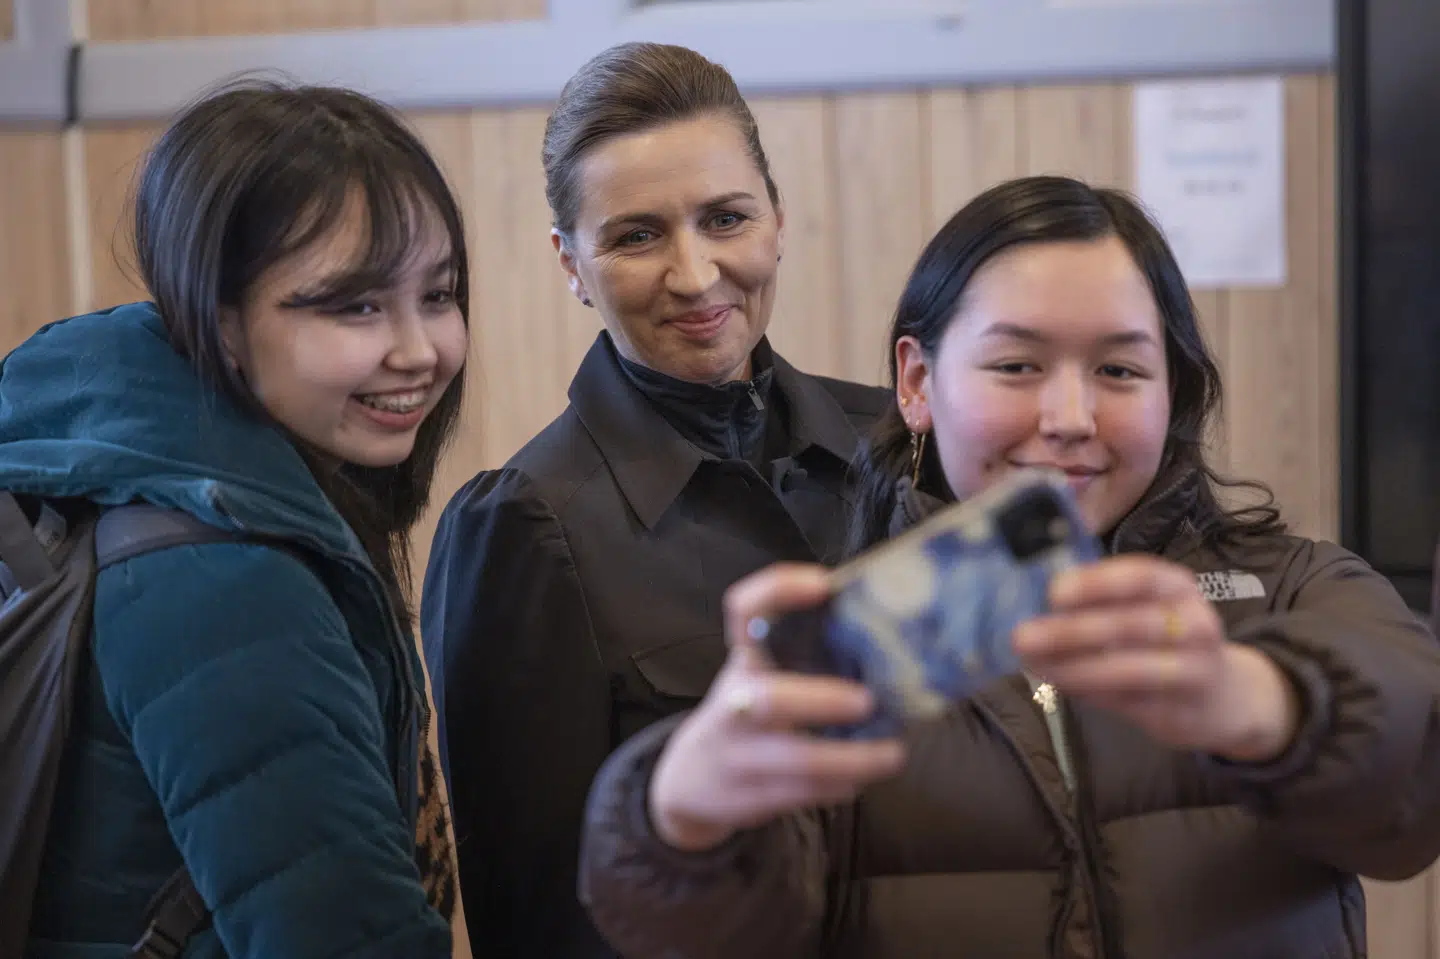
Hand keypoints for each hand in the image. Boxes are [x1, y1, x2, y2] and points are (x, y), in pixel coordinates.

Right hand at [649, 564, 907, 852]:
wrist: (687, 781)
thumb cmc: (742, 714)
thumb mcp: (755, 676)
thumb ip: (798, 657)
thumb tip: (885, 634)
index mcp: (743, 661)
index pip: (744, 611)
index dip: (779, 591)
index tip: (823, 585)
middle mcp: (736, 704)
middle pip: (770, 700)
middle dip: (821, 701)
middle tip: (867, 701)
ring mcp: (741, 755)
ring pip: (798, 761)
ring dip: (851, 759)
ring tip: (893, 754)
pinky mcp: (752, 797)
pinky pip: (804, 794)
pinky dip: (838, 787)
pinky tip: (859, 779)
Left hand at [1012, 555, 1300, 762]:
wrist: (1227, 698)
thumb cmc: (1168, 642)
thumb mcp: (1149, 610)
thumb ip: (1103, 604)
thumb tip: (1033, 602)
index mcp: (1179, 588)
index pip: (1141, 576)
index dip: (1097, 583)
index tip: (1054, 592)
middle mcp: (1195, 625)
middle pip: (1130, 624)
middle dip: (1070, 631)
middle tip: (1023, 636)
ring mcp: (1194, 670)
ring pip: (1127, 668)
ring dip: (1073, 667)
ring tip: (1033, 664)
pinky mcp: (1182, 711)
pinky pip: (1126, 701)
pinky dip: (1087, 691)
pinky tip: (1059, 682)